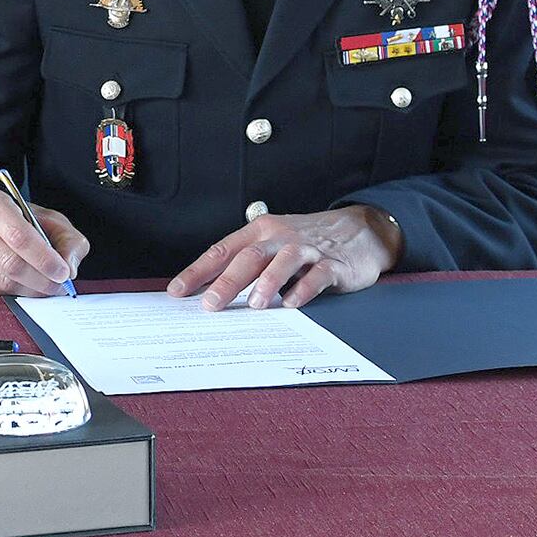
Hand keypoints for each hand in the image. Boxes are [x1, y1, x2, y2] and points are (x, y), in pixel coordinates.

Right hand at [0, 187, 87, 296]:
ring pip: (1, 281)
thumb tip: (68, 269)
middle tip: (59, 285)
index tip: (62, 272)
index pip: (17, 235)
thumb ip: (69, 242)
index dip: (43, 258)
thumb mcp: (54, 222)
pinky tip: (25, 284)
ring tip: (46, 285)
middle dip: (40, 279)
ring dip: (30, 289)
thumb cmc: (25, 223)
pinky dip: (15, 293)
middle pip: (9, 262)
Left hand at [167, 206, 402, 309]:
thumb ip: (247, 263)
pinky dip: (304, 289)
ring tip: (254, 304)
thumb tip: (210, 292)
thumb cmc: (306, 241)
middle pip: (249, 257)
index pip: (222, 250)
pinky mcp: (334, 264)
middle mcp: (280, 237)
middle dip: (227, 281)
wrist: (359, 230)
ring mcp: (307, 249)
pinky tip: (292, 304)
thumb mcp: (273, 244)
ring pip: (283, 261)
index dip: (198, 271)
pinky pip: (317, 275)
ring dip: (267, 282)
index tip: (178, 291)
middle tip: (210, 305)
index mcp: (259, 232)